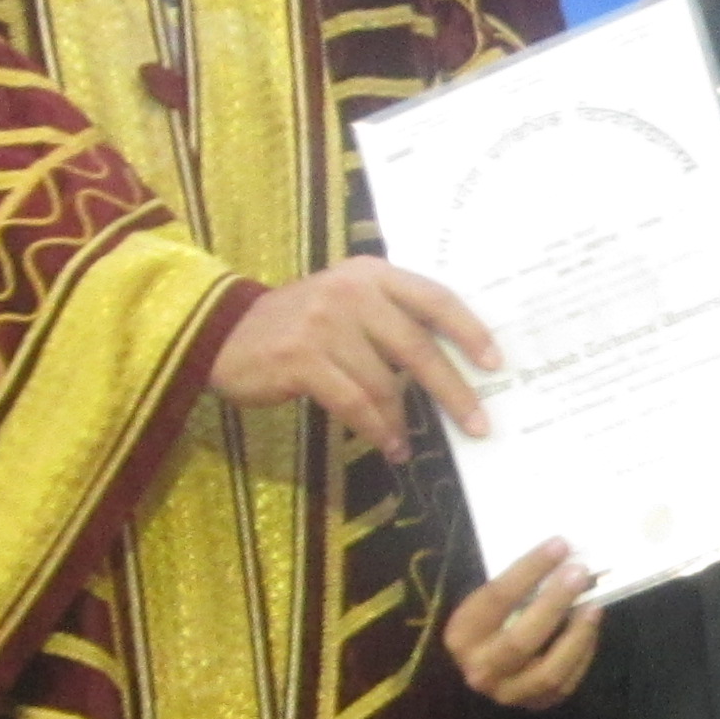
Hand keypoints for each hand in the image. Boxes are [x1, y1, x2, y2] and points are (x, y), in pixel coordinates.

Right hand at [211, 259, 497, 447]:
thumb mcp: (346, 302)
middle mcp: (351, 292)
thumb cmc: (299, 323)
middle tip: (477, 423)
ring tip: (408, 442)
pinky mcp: (301, 358)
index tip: (495, 364)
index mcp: (371, 274)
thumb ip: (391, 318)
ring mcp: (325, 324)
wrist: (224, 332)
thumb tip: (453, 364)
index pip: (435, 299)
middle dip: (453, 389)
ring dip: (402, 420)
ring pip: (384, 383)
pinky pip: (354, 403)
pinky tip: (389, 445)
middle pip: (417, 346)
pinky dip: (376, 429)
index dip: (469, 331)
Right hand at [445, 539, 602, 709]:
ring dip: (576, 636)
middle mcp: (479, 669)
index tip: (559, 545)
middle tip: (579, 574)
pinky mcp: (534, 705)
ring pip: (548, 672)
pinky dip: (582, 654)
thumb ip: (518, 584)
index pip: (496, 599)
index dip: (530, 570)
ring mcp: (507, 693)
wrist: (484, 664)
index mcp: (461, 634)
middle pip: (520, 640)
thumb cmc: (492, 620)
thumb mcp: (490, 600)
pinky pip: (565, 684)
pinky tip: (590, 628)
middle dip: (554, 604)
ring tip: (593, 606)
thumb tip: (564, 554)